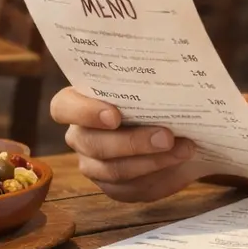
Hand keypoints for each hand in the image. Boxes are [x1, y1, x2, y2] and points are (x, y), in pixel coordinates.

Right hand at [50, 87, 197, 201]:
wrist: (179, 127)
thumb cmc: (159, 96)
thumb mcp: (154, 81)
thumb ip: (152, 75)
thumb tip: (173, 59)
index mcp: (79, 102)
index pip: (63, 107)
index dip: (84, 113)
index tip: (115, 115)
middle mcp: (81, 136)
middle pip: (93, 144)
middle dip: (132, 142)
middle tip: (167, 135)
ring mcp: (94, 165)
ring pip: (113, 171)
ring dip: (152, 162)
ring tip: (183, 149)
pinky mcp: (115, 188)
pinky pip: (132, 190)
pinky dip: (160, 178)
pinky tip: (181, 165)